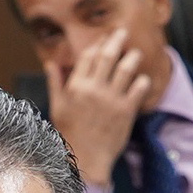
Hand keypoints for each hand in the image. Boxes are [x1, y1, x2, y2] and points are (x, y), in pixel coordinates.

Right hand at [44, 26, 155, 186]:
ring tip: (136, 53)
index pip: (88, 56)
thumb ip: (56, 83)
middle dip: (117, 40)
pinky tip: (142, 79)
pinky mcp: (126, 111)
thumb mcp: (57, 107)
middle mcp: (94, 89)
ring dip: (132, 57)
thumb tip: (51, 64)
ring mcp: (111, 99)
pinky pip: (138, 88)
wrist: (86, 160)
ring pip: (126, 68)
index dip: (98, 44)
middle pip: (108, 56)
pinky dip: (142, 81)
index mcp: (76, 86)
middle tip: (124, 32)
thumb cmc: (70, 134)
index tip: (104, 39)